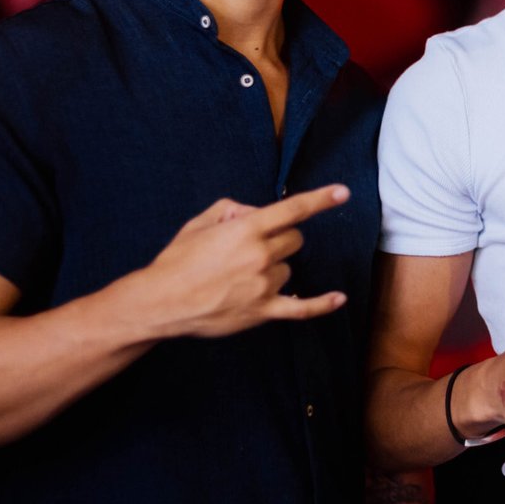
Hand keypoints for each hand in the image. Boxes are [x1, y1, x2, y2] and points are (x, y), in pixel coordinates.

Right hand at [139, 185, 350, 336]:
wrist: (161, 302)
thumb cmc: (177, 261)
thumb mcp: (200, 223)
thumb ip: (231, 209)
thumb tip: (254, 214)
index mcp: (246, 230)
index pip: (292, 210)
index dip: (320, 199)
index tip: (343, 192)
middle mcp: (260, 255)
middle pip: (294, 240)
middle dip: (280, 238)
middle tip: (251, 247)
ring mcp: (264, 285)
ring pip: (288, 269)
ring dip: (274, 268)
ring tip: (240, 276)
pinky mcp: (263, 311)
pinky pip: (301, 308)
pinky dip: (321, 304)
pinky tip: (339, 298)